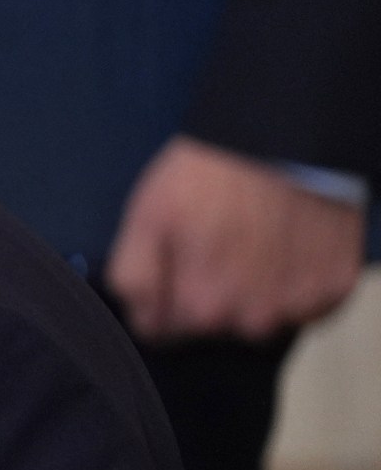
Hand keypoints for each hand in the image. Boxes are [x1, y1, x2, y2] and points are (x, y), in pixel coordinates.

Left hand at [106, 135, 366, 341]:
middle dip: (207, 294)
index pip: (164, 332)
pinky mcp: (334, 290)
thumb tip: (143, 318)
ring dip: (253, 294)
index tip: (174, 263)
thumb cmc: (210, 173)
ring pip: (259, 321)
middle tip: (215, 244)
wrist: (286, 137)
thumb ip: (134, 279)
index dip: (162, 297)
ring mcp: (298, 307)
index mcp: (201, 308)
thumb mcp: (146, 217)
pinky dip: (294, 285)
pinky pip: (305, 307)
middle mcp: (252, 320)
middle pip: (214, 328)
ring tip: (253, 245)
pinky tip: (285, 250)